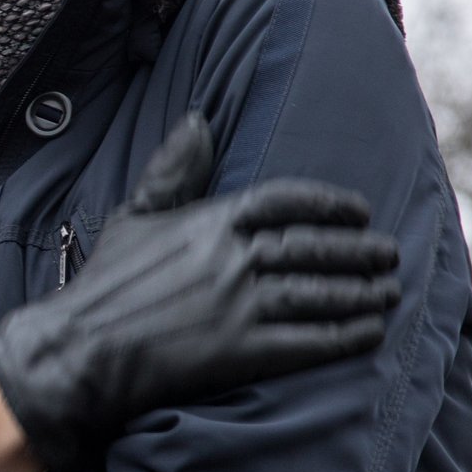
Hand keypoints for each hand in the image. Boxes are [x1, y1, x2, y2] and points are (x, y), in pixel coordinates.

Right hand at [0, 113, 399, 471]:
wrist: (82, 348)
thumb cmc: (106, 284)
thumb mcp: (136, 215)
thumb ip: (174, 169)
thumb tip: (199, 120)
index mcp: (210, 220)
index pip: (285, 201)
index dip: (328, 204)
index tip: (358, 211)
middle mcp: (231, 258)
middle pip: (312, 247)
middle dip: (357, 251)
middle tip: (389, 253)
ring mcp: (238, 305)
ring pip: (318, 292)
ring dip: (360, 292)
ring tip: (388, 290)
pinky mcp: (240, 351)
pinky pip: (308, 341)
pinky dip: (345, 336)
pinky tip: (369, 332)